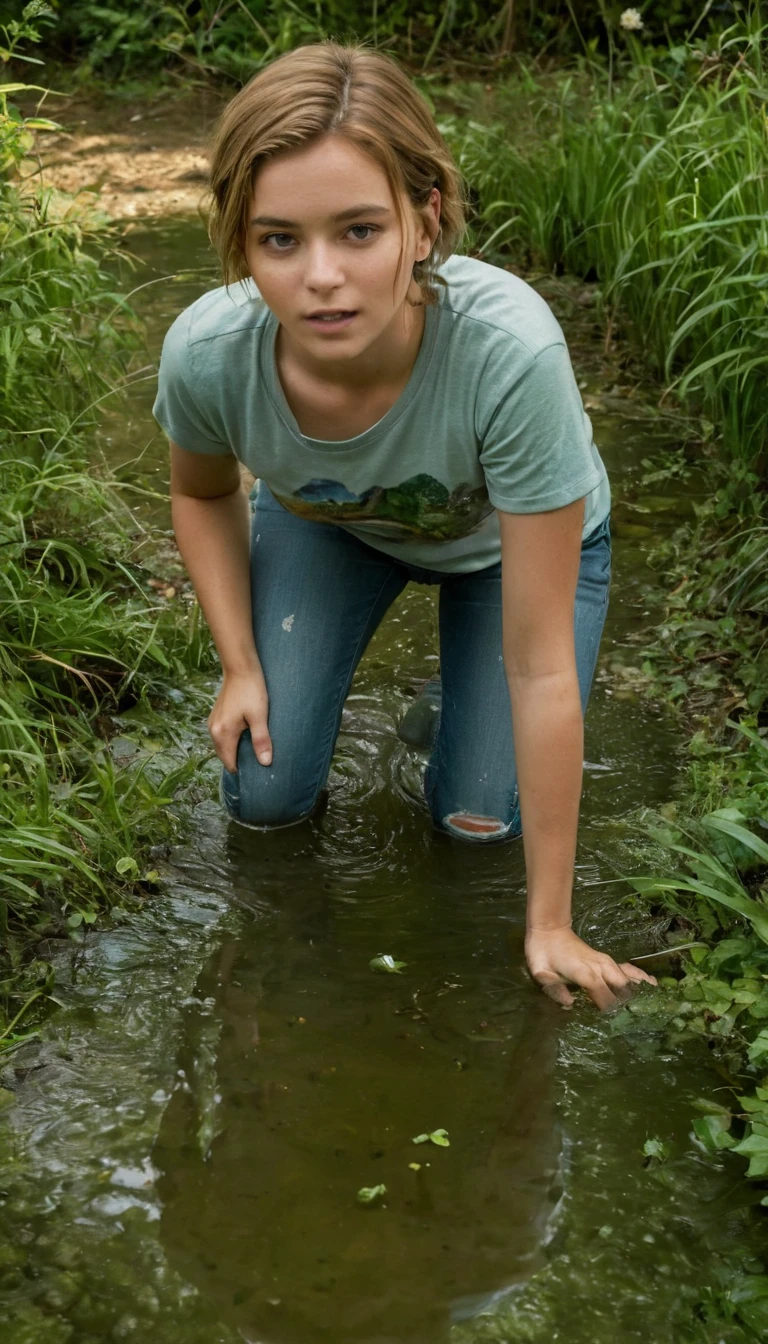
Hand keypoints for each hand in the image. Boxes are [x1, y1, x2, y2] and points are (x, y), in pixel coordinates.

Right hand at [207, 669, 271, 772]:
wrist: (240, 667)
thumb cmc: (251, 690)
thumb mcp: (259, 716)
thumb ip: (261, 740)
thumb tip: (265, 763)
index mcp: (222, 733)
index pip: (229, 762)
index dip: (242, 769)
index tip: (257, 771)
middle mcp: (213, 730)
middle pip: (224, 756)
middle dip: (238, 761)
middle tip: (257, 762)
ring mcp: (213, 722)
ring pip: (223, 746)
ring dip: (235, 750)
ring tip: (253, 751)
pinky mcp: (216, 715)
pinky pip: (222, 736)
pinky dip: (232, 740)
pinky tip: (246, 737)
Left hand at [525, 925, 657, 1010]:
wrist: (549, 930)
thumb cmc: (542, 954)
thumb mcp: (541, 973)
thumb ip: (554, 989)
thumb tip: (570, 1004)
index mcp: (585, 973)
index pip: (604, 994)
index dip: (612, 1009)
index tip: (620, 1024)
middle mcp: (600, 967)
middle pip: (621, 987)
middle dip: (630, 1004)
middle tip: (641, 1021)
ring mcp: (605, 962)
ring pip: (628, 978)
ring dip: (639, 991)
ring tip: (656, 1005)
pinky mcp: (607, 960)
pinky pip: (627, 969)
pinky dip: (639, 976)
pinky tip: (652, 983)